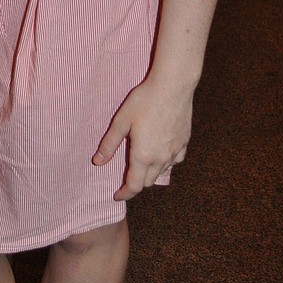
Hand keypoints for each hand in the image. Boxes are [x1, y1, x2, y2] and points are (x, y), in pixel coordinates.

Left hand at [92, 73, 193, 200]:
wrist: (173, 86)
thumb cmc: (145, 101)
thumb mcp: (121, 120)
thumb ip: (110, 144)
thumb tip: (97, 162)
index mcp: (143, 155)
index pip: (134, 185)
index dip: (124, 193)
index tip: (117, 195)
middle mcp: (161, 158)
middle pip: (147, 181)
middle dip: (136, 182)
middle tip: (126, 176)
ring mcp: (175, 151)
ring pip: (162, 172)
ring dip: (150, 173)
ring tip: (142, 164)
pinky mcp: (185, 142)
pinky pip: (175, 161)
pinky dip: (166, 163)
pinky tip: (161, 153)